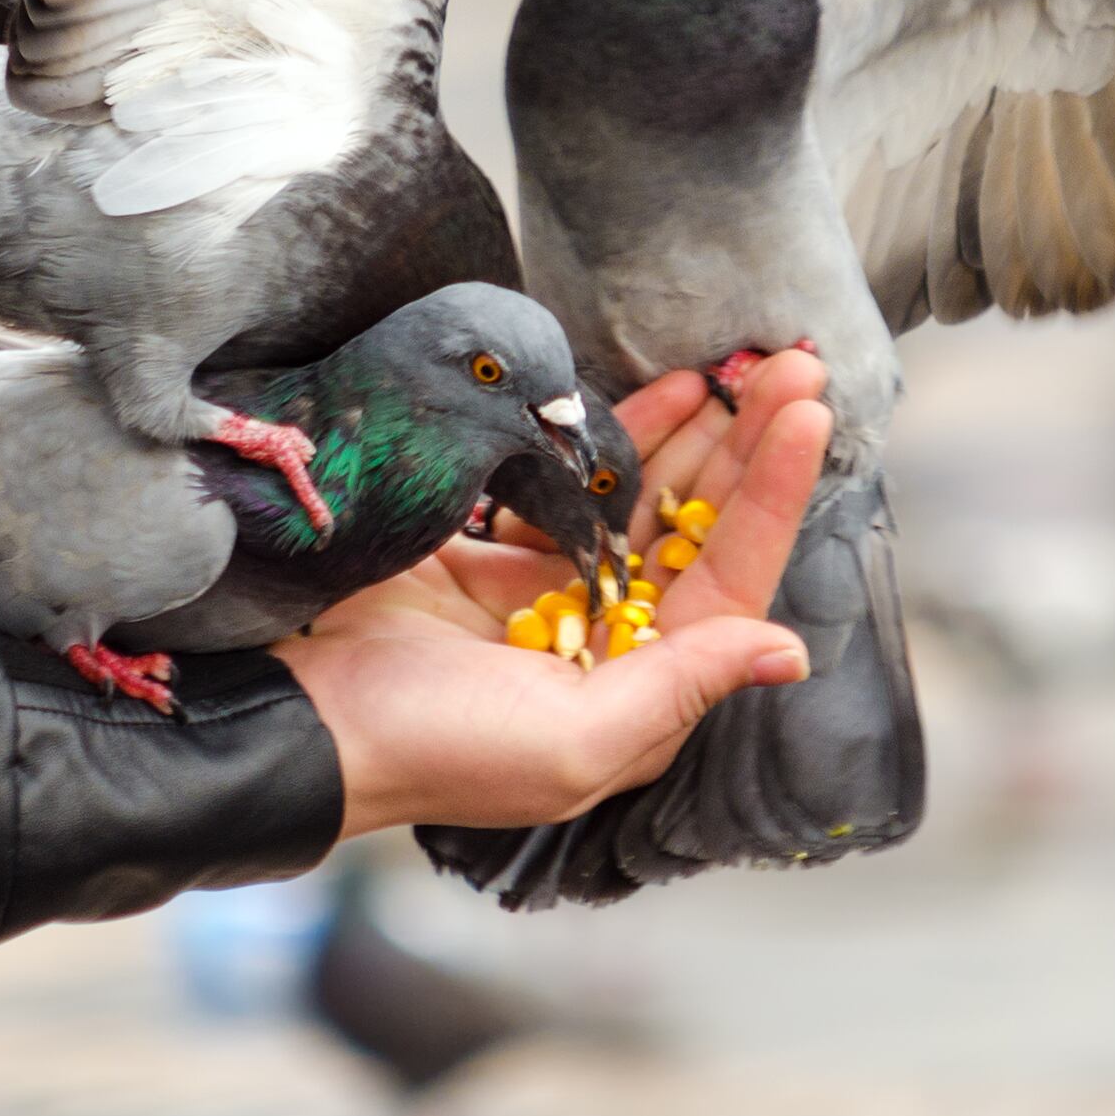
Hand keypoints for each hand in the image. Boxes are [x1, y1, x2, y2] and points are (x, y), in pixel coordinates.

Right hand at [275, 350, 833, 838]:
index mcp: (643, 690)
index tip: (810, 417)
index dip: (773, 497)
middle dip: (747, 448)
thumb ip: (683, 688)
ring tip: (735, 366)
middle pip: (700, 529)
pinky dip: (613, 435)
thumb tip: (788, 652)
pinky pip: (574, 482)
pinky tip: (657, 389)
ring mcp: (554, 592)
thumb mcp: (575, 740)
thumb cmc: (438, 749)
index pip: (732, 579)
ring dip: (692, 433)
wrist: (305, 720)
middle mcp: (613, 640)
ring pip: (645, 498)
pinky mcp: (496, 553)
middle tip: (790, 366)